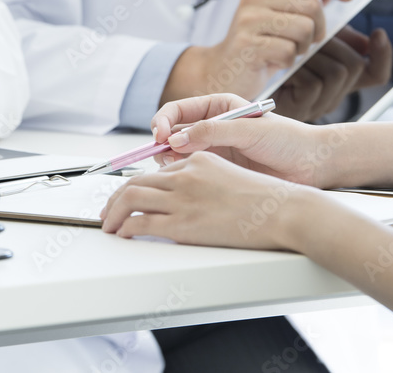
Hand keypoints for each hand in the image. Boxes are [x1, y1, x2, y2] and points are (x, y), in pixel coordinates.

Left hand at [100, 151, 316, 249]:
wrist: (284, 211)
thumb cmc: (267, 201)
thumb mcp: (231, 176)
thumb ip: (206, 180)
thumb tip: (189, 195)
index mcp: (198, 159)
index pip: (157, 172)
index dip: (137, 186)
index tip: (129, 197)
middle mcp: (186, 175)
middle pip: (135, 182)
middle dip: (116, 197)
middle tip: (108, 210)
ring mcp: (183, 198)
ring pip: (131, 198)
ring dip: (113, 212)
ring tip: (109, 224)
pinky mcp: (183, 223)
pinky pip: (141, 222)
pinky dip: (125, 227)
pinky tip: (122, 233)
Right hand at [149, 93, 333, 187]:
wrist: (313, 165)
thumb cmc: (288, 140)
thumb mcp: (249, 130)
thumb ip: (212, 132)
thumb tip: (176, 140)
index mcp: (218, 107)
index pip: (177, 110)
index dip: (163, 122)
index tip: (159, 137)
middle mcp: (211, 127)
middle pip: (173, 132)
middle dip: (162, 144)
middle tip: (163, 158)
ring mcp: (215, 149)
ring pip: (178, 153)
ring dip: (170, 160)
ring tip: (175, 169)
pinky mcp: (220, 169)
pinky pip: (193, 170)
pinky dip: (184, 174)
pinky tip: (188, 180)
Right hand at [160, 0, 355, 104]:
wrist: (223, 70)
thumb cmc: (258, 42)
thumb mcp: (280, 15)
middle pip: (312, 4)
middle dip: (319, 28)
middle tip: (305, 41)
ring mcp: (248, 19)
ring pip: (304, 29)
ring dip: (303, 47)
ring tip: (287, 50)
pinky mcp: (246, 43)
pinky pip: (289, 51)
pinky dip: (289, 61)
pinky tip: (274, 61)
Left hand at [272, 26, 392, 120]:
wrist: (236, 75)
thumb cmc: (268, 53)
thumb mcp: (301, 36)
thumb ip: (328, 30)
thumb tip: (349, 18)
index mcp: (337, 77)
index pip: (376, 73)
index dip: (383, 56)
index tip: (379, 32)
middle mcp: (332, 93)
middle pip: (355, 65)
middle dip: (334, 42)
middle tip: (312, 34)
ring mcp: (318, 104)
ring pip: (337, 72)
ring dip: (315, 54)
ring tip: (294, 51)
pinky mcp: (300, 109)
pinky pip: (314, 84)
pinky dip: (300, 69)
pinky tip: (285, 66)